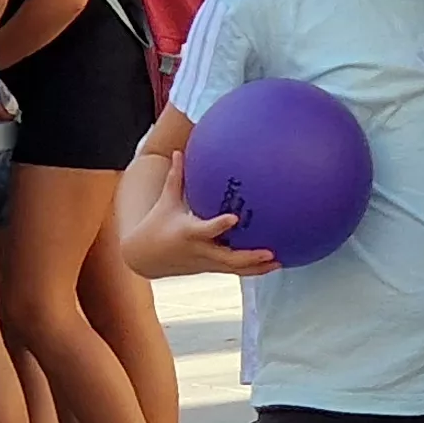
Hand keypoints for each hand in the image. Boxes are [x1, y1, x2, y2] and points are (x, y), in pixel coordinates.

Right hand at [124, 154, 277, 279]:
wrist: (145, 258)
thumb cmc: (156, 225)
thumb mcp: (165, 201)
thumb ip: (176, 177)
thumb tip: (179, 151)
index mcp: (189, 232)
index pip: (206, 230)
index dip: (220, 226)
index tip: (235, 218)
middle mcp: (200, 250)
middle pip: (228, 258)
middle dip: (250, 257)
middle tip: (270, 251)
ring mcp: (206, 263)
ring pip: (234, 269)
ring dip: (257, 268)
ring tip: (279, 262)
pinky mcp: (210, 269)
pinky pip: (234, 271)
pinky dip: (252, 269)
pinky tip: (270, 265)